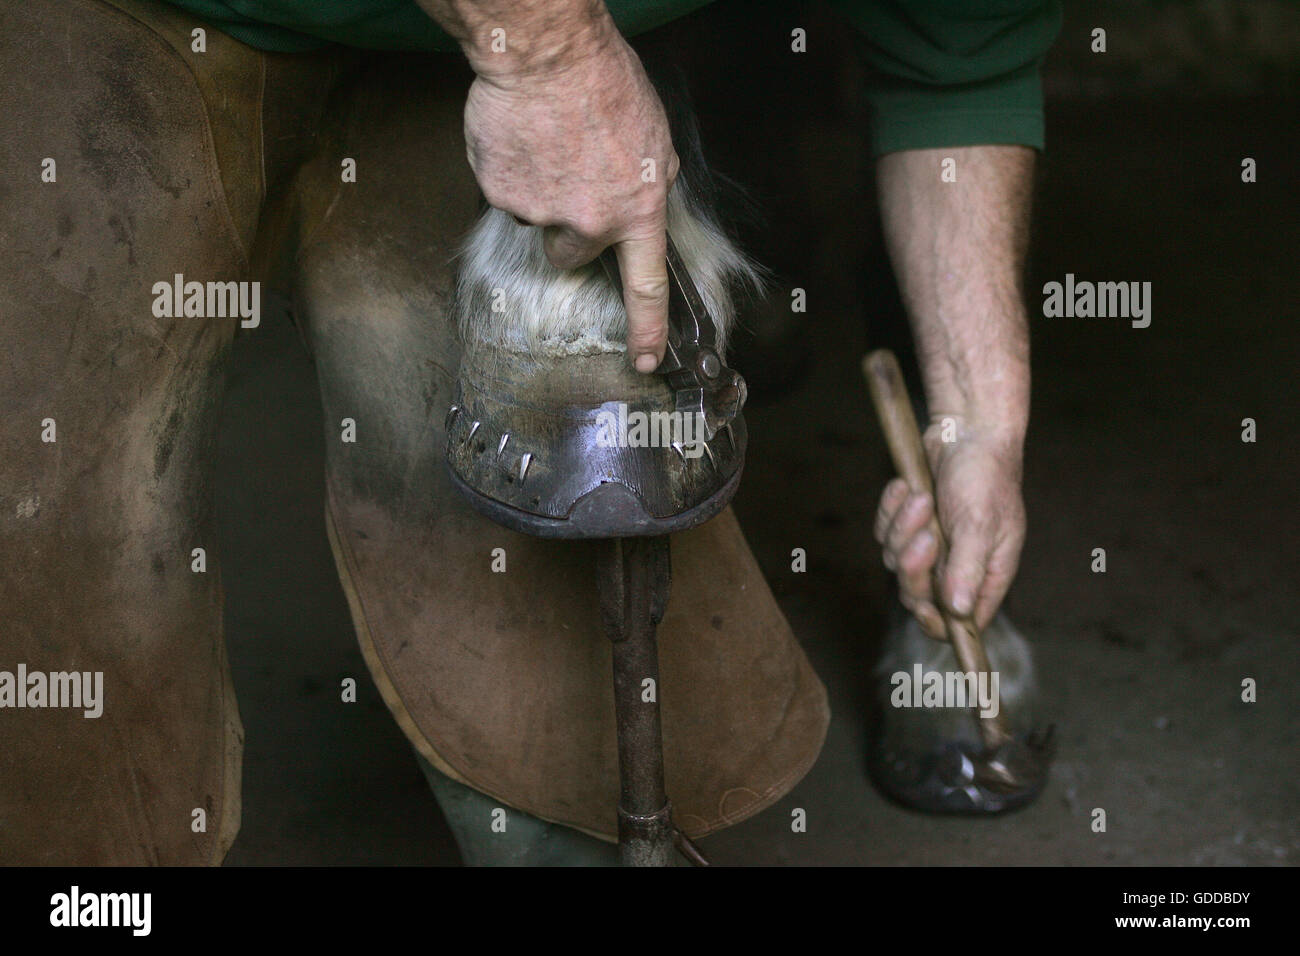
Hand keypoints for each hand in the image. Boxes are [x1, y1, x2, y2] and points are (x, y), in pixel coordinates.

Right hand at [462, 19, 677, 370]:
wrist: (547, 52)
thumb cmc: (605, 83)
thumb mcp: (654, 138)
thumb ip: (647, 186)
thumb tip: (638, 209)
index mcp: (638, 209)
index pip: (646, 286)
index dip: (647, 329)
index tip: (644, 358)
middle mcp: (590, 221)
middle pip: (571, 255)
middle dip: (568, 229)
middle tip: (569, 181)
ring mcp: (541, 212)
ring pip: (535, 219)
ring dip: (539, 192)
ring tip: (548, 144)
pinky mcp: (501, 193)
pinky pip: (503, 192)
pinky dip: (510, 170)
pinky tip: (522, 138)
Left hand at [874, 420, 1025, 636]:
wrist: (965, 429)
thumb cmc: (985, 474)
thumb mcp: (981, 523)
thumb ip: (968, 568)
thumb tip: (959, 611)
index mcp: (987, 573)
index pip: (963, 623)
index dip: (939, 624)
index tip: (923, 607)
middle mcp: (958, 566)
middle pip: (919, 596)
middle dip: (915, 567)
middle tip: (925, 536)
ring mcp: (931, 546)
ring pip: (896, 562)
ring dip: (903, 528)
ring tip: (921, 496)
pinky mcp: (908, 524)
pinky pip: (884, 533)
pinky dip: (890, 510)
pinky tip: (905, 486)